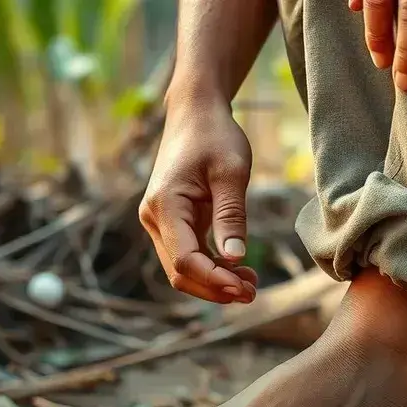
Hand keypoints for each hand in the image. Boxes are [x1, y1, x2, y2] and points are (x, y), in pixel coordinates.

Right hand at [139, 100, 257, 303]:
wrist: (195, 113)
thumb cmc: (215, 136)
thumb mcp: (231, 173)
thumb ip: (231, 216)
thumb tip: (236, 260)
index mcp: (165, 205)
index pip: (185, 259)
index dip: (214, 280)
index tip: (245, 288)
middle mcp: (153, 217)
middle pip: (179, 272)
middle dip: (215, 288)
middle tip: (253, 293)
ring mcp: (158, 221)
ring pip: (182, 268)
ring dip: (214, 282)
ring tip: (251, 284)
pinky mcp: (170, 222)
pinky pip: (188, 255)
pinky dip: (211, 267)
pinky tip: (239, 270)